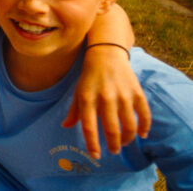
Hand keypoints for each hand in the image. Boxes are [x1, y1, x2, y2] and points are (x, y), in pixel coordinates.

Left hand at [63, 45, 150, 159]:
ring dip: (128, 138)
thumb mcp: (78, 92)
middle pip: (111, 129)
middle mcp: (105, 97)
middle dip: (114, 144)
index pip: (88, 127)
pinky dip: (145, 127)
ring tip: (124, 142)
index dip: (92, 144)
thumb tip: (65, 127)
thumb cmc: (89, 77)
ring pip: (129, 125)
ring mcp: (122, 95)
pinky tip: (142, 134)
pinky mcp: (136, 92)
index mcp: (87, 98)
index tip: (96, 156)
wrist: (106, 54)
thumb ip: (74, 111)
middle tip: (114, 150)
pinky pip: (144, 114)